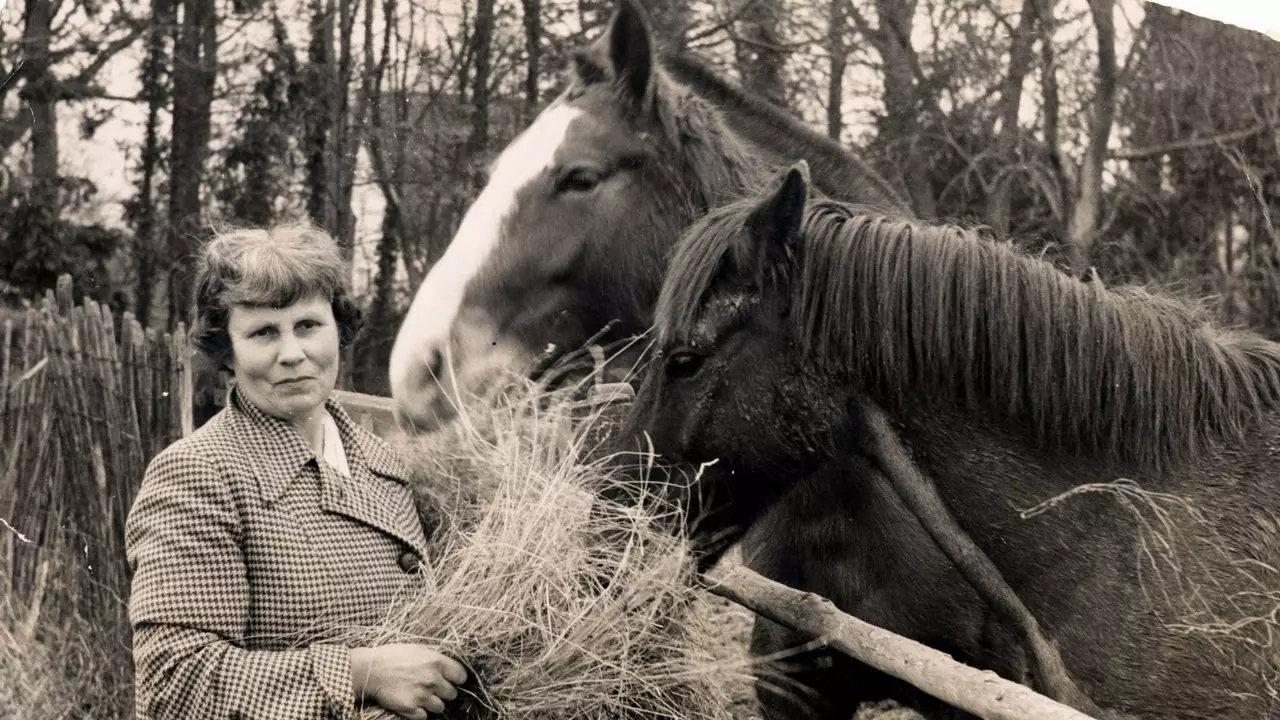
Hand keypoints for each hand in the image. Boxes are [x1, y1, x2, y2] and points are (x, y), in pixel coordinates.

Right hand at [351, 644, 468, 718]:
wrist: (370, 670)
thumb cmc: (393, 656)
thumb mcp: (418, 649)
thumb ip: (435, 658)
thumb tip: (449, 667)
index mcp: (436, 662)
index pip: (461, 676)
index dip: (457, 678)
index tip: (451, 679)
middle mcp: (432, 679)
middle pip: (452, 694)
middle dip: (444, 691)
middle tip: (433, 688)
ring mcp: (422, 696)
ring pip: (440, 707)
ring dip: (433, 703)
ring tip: (421, 696)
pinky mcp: (410, 708)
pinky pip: (424, 716)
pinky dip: (420, 712)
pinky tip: (412, 703)